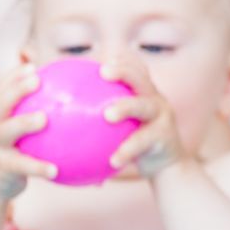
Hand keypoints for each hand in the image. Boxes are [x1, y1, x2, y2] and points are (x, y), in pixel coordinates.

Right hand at [0, 65, 56, 199]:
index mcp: (0, 114)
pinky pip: (22, 165)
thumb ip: (42, 119)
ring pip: (8, 130)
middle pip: (2, 102)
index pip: (3, 88)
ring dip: (25, 122)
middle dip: (17, 89)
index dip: (15, 75)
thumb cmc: (16, 151)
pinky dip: (38, 167)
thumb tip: (80, 108)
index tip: (34, 66)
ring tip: (44, 119)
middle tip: (38, 81)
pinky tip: (56, 170)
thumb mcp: (21, 133)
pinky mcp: (3, 166)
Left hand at [101, 55, 184, 177]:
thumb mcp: (123, 130)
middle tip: (103, 72)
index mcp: (145, 95)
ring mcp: (163, 117)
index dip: (120, 61)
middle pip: (141, 79)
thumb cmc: (136, 147)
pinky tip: (113, 162)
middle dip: (123, 72)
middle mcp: (156, 101)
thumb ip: (100, 121)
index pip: (134, 70)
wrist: (169, 168)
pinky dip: (127, 151)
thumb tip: (60, 120)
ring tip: (108, 115)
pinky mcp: (166, 137)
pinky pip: (144, 142)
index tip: (98, 61)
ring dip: (126, 107)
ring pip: (144, 106)